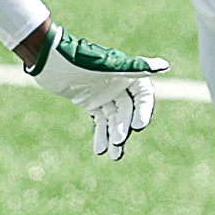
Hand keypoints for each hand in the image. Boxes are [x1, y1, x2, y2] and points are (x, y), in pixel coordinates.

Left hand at [27, 26, 170, 159]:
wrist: (48, 59)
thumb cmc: (79, 58)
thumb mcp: (108, 66)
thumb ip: (137, 67)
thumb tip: (165, 66)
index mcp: (129, 74)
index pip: (144, 97)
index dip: (143, 112)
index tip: (138, 128)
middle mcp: (121, 85)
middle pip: (128, 112)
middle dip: (123, 128)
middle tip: (117, 144)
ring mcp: (106, 95)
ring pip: (115, 119)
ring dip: (114, 137)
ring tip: (113, 156)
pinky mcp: (92, 102)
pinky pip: (101, 121)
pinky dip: (101, 135)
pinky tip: (99, 149)